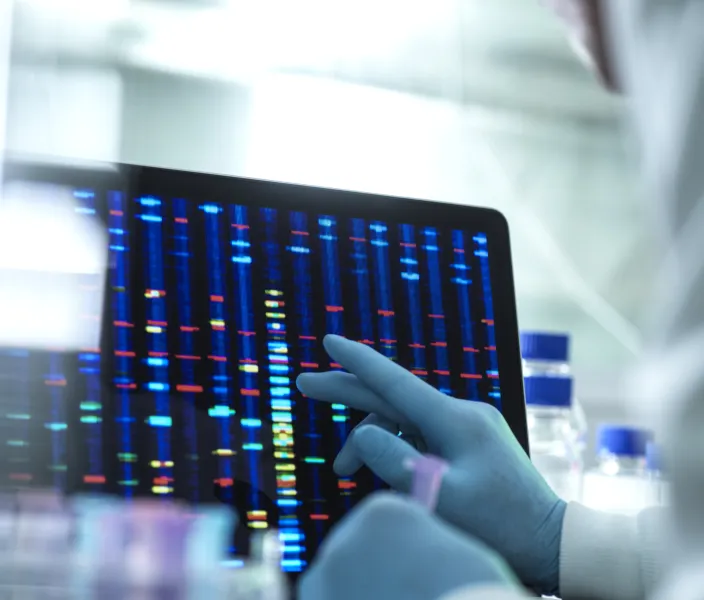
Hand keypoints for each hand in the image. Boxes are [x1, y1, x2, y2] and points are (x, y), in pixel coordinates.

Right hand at [297, 335, 566, 595]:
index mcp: (454, 420)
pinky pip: (418, 436)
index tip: (329, 340)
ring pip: (401, 422)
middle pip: (391, 397)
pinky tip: (381, 470)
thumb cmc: (500, 523)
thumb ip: (394, 462)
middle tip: (305, 384)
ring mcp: (464, 426)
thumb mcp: (441, 496)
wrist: (549, 538)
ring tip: (342, 473)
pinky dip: (394, 449)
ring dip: (369, 441)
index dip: (357, 360)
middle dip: (347, 392)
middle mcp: (459, 413)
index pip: (395, 382)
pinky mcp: (466, 441)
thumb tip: (361, 435)